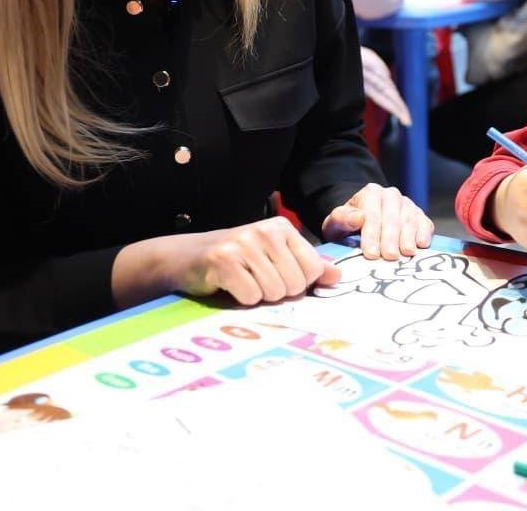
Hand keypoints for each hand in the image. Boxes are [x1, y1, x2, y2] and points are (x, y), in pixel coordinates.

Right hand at [175, 217, 338, 305]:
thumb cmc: (237, 259)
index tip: (279, 276)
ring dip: (258, 296)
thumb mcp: (275, 257)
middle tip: (257, 281)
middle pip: (294, 284)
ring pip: (273, 292)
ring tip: (243, 281)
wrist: (188, 257)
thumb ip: (307, 265)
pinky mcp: (223, 260)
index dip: (298, 283)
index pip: (313, 269)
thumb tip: (337, 277)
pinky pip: (250, 296)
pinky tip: (230, 285)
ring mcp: (243, 243)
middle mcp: (264, 231)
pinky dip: (241, 299)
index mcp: (282, 228)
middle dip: (277, 292)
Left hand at [322, 182, 435, 259]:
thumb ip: (341, 219)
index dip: (371, 235)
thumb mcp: (337, 224)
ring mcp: (407, 205)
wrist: (361, 223)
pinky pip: (424, 221)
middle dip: (390, 238)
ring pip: (409, 219)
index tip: (370, 253)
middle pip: (392, 217)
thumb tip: (358, 218)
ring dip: (408, 237)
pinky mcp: (419, 215)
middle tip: (390, 256)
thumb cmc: (348, 226)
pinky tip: (422, 244)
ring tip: (406, 253)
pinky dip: (424, 232)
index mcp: (370, 194)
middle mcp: (390, 195)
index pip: (371, 215)